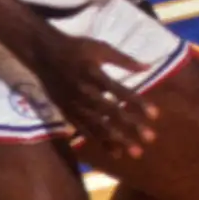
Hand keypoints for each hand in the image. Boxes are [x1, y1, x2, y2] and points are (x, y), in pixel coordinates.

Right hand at [31, 29, 160, 158]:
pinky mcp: (66, 112)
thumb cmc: (76, 48)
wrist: (43, 53)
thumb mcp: (100, 48)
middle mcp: (85, 92)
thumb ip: (124, 59)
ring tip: (135, 152)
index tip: (155, 115)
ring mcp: (74, 105)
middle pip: (110, 113)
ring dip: (117, 139)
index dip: (138, 103)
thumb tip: (148, 66)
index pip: (120, 92)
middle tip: (150, 139)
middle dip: (130, 126)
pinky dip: (98, 141)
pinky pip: (84, 129)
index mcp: (94, 74)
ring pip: (98, 125)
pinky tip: (114, 152)